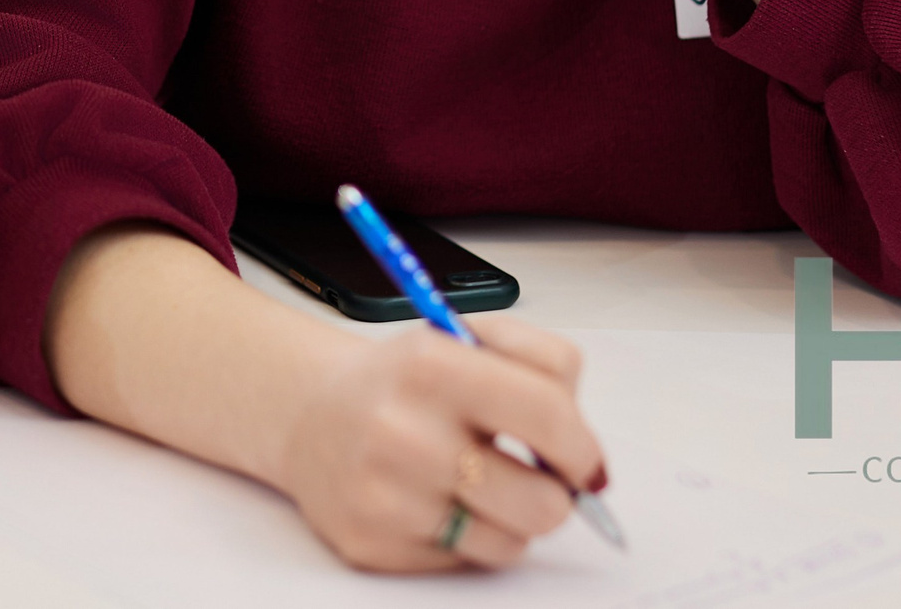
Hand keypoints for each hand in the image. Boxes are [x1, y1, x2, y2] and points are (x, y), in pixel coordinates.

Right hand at [275, 316, 601, 572]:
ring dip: (511, 518)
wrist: (311, 415)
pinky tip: (440, 503)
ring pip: (511, 542)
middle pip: (543, 502)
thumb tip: (589, 457)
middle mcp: (402, 429)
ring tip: (479, 484)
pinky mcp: (372, 542)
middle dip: (554, 494)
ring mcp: (384, 493)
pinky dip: (468, 538)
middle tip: (532, 475)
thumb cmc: (406, 382)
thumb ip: (544, 365)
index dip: (583, 447)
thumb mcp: (468, 337)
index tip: (584, 460)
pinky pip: (467, 562)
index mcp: (431, 364)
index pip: (548, 415)